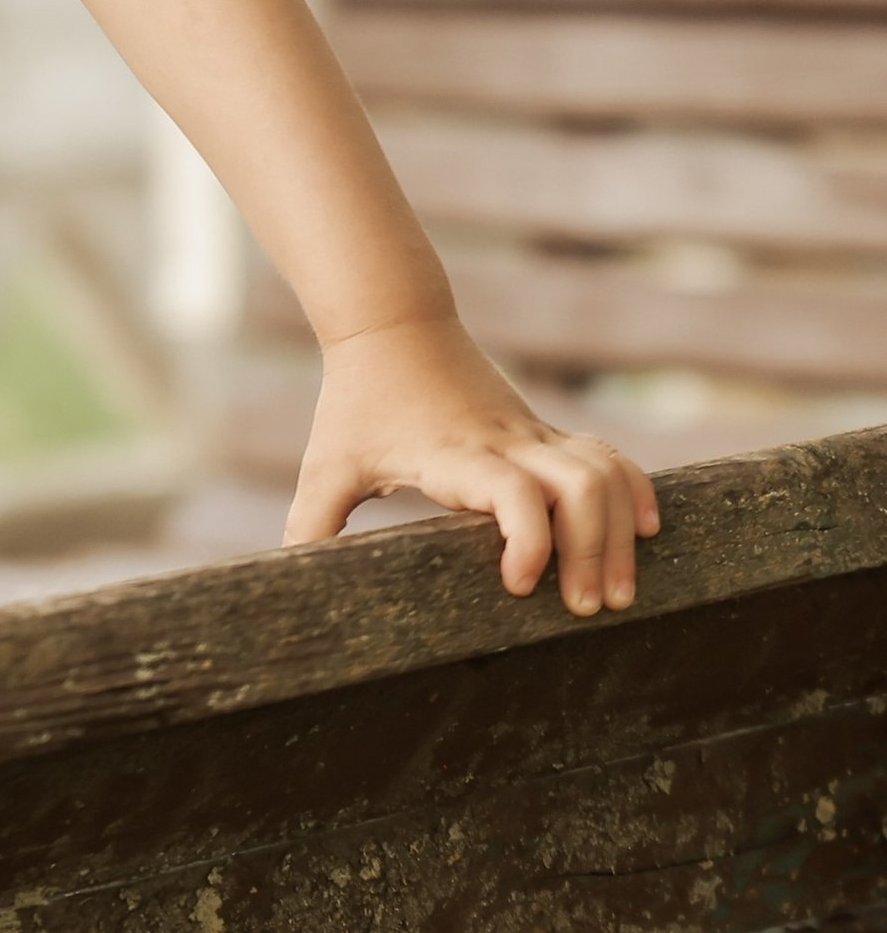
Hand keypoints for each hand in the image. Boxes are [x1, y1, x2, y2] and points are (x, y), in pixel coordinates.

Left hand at [285, 313, 659, 612]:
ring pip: (605, 472)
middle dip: (593, 552)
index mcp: (454, 454)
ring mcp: (532, 434)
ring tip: (616, 591)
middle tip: (585, 610)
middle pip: (581, 487)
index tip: (519, 586)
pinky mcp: (545, 433)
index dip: (530, 540)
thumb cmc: (358, 399)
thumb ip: (311, 524)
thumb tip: (288, 584)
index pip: (513, 491)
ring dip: (620, 531)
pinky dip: (634, 491)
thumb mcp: (328, 463)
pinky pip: (608, 458)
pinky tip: (645, 530)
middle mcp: (506, 443)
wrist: (393, 322)